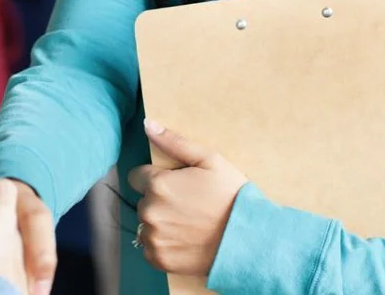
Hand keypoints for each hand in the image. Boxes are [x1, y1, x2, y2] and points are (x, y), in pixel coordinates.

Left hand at [128, 119, 248, 276]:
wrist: (247, 240)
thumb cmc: (231, 196)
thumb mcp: (209, 160)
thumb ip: (174, 142)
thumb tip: (147, 125)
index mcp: (157, 184)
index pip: (137, 177)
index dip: (156, 179)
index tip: (175, 185)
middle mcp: (149, 211)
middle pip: (142, 200)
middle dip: (159, 200)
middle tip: (187, 205)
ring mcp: (153, 237)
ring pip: (146, 224)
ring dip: (160, 222)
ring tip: (187, 224)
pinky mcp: (158, 259)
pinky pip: (150, 247)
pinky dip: (162, 244)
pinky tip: (184, 239)